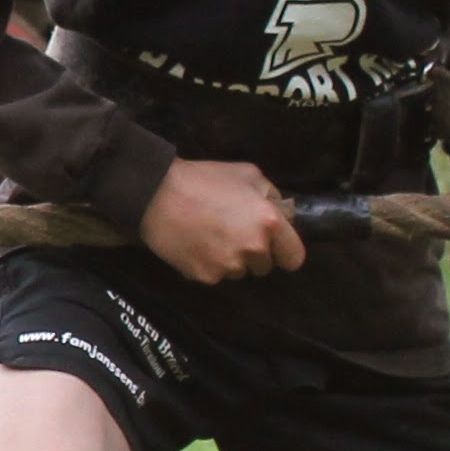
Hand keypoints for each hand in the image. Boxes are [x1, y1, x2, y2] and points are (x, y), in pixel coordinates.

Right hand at [137, 156, 304, 283]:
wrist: (154, 195)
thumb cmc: (203, 179)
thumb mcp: (246, 173)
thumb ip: (271, 195)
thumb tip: (281, 212)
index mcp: (268, 222)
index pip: (294, 257)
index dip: (285, 251)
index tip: (275, 247)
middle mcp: (253, 248)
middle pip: (265, 267)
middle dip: (254, 253)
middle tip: (233, 232)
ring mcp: (229, 265)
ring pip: (239, 271)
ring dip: (231, 259)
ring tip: (210, 236)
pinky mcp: (205, 277)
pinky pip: (215, 275)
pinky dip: (208, 263)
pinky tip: (195, 245)